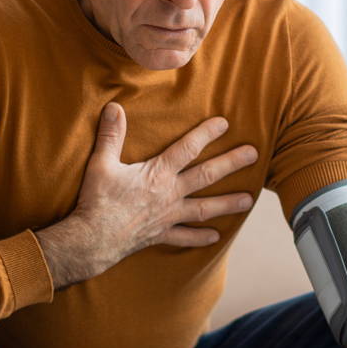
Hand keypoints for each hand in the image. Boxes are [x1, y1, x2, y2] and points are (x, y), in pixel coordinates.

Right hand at [35, 102, 257, 287]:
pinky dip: (200, 237)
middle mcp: (169, 194)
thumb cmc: (97, 200)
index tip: (225, 123)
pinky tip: (216, 236)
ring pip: (204, 208)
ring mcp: (168, 216)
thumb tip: (113, 107)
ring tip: (249, 200)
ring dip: (227, 203)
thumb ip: (111, 135)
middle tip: (254, 155)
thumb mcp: (101, 163)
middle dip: (231, 163)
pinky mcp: (160, 234)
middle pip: (206, 175)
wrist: (92, 240)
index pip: (187, 148)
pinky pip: (185, 237)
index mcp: (157, 173)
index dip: (206, 134)